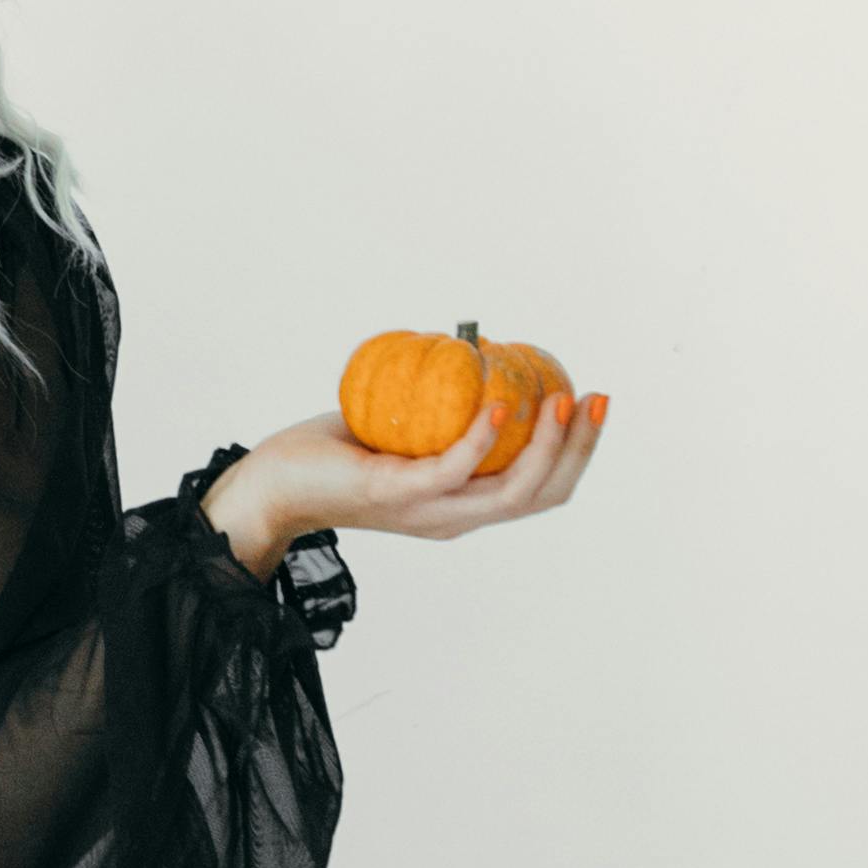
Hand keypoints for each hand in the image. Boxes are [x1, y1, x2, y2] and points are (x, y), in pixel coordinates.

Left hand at [201, 391, 607, 578]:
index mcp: (461, 506)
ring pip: (511, 491)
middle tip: (594, 396)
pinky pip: (452, 470)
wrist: (273, 486)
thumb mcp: (402, 430)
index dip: (576, 453)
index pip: (539, 491)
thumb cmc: (332, 455)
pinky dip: (482, 438)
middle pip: (541, 493)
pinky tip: (498, 405)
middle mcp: (454, 517)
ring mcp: (428, 510)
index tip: (591, 403)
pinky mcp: (396, 494)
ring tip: (561, 398)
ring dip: (546, 445)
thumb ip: (435, 407)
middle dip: (579, 447)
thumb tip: (465, 349)